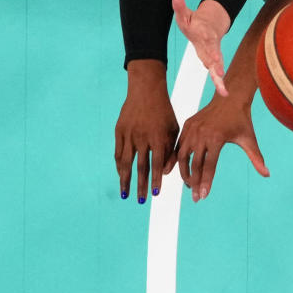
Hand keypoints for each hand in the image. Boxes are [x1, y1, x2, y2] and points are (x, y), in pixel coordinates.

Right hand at [114, 61, 178, 203]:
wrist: (146, 91)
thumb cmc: (164, 112)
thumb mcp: (174, 129)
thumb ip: (171, 150)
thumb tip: (166, 172)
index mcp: (159, 137)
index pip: (157, 164)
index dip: (156, 180)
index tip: (156, 195)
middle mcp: (143, 138)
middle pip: (141, 167)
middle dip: (141, 186)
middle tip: (141, 201)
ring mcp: (130, 134)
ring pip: (127, 162)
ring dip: (126, 180)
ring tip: (126, 194)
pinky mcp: (119, 131)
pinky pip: (118, 152)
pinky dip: (119, 166)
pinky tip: (121, 176)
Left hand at [170, 0, 229, 95]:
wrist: (212, 24)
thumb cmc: (195, 21)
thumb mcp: (185, 13)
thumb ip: (180, 5)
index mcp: (204, 34)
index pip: (207, 41)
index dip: (211, 50)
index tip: (214, 58)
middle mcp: (211, 45)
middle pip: (215, 56)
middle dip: (217, 67)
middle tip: (220, 75)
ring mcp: (214, 54)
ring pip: (218, 67)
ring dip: (220, 79)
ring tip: (224, 91)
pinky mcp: (214, 61)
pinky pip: (217, 73)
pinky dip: (220, 82)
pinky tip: (224, 93)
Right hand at [175, 95, 268, 200]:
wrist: (230, 97)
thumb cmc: (241, 119)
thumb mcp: (249, 139)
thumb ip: (256, 157)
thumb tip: (267, 174)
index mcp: (216, 138)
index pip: (209, 166)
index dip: (206, 183)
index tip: (203, 197)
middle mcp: (202, 134)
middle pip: (194, 164)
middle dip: (194, 183)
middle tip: (196, 198)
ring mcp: (193, 129)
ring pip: (182, 156)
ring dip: (184, 172)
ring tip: (189, 185)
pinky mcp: (188, 125)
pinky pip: (179, 145)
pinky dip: (176, 158)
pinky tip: (178, 170)